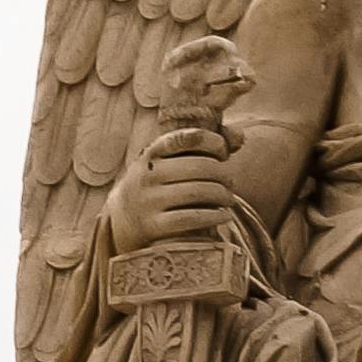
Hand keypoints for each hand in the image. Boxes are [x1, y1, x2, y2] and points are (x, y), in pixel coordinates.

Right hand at [107, 128, 235, 256]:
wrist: (122, 219)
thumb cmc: (159, 185)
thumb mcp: (168, 162)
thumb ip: (201, 147)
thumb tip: (240, 136)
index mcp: (151, 153)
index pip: (185, 138)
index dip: (211, 141)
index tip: (222, 150)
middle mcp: (147, 174)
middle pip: (198, 167)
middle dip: (222, 173)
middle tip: (230, 181)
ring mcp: (148, 200)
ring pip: (197, 192)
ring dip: (221, 195)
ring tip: (229, 198)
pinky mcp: (153, 225)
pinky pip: (190, 218)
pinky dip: (213, 216)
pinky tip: (224, 216)